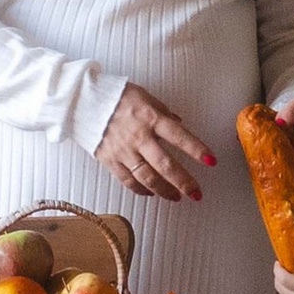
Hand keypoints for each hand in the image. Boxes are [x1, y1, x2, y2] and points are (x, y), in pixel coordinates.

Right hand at [94, 84, 217, 202]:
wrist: (82, 101)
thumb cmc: (116, 96)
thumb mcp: (145, 97)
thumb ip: (163, 113)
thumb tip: (179, 123)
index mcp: (150, 118)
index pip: (179, 136)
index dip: (197, 149)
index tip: (212, 161)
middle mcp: (138, 136)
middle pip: (165, 164)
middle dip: (184, 181)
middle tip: (197, 194)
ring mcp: (123, 150)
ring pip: (147, 177)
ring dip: (165, 190)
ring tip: (177, 197)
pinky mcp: (109, 160)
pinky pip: (128, 180)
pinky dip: (141, 189)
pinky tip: (151, 193)